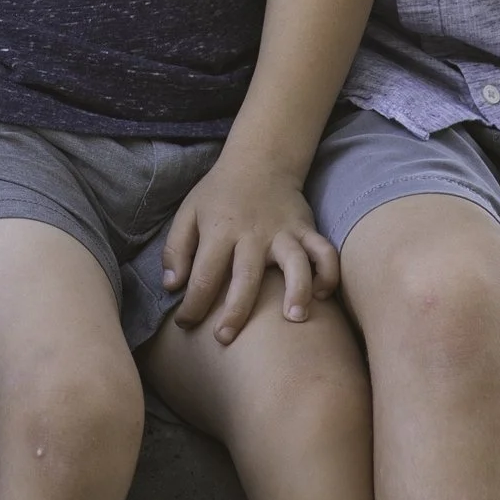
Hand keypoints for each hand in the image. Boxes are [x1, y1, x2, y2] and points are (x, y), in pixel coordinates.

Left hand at [161, 153, 338, 343]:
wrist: (260, 160)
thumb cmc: (219, 194)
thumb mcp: (188, 213)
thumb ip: (176, 250)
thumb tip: (171, 287)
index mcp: (219, 231)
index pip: (203, 275)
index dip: (192, 305)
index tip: (185, 324)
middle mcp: (252, 234)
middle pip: (246, 276)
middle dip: (236, 311)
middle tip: (224, 339)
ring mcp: (283, 232)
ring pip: (296, 262)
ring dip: (297, 289)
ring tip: (295, 319)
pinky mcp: (306, 229)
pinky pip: (324, 251)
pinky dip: (329, 272)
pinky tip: (322, 295)